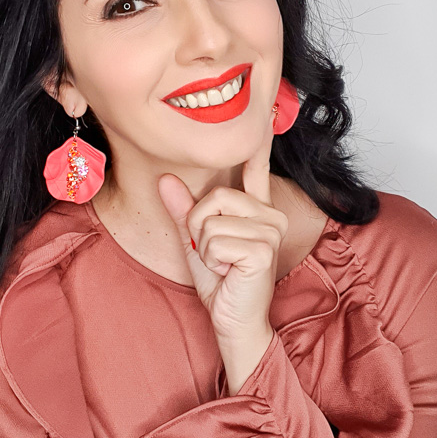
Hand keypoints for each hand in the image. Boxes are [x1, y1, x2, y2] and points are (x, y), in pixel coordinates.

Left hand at [157, 113, 287, 341]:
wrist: (233, 320)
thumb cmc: (220, 281)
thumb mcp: (195, 240)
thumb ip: (184, 210)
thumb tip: (165, 179)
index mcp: (259, 208)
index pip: (253, 171)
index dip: (258, 144)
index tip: (262, 117)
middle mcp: (271, 214)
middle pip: (215, 197)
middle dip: (199, 227)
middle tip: (213, 251)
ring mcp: (271, 231)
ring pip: (211, 222)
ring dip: (204, 249)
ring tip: (222, 264)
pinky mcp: (264, 249)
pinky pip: (215, 241)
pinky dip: (210, 261)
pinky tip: (228, 273)